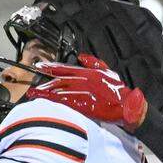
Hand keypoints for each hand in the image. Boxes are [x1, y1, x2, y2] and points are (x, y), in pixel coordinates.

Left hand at [27, 54, 148, 129]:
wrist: (129, 106)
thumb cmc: (120, 91)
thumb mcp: (109, 71)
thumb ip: (94, 63)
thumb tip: (82, 56)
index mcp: (90, 73)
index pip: (67, 68)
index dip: (53, 67)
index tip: (42, 65)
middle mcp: (84, 81)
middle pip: (61, 79)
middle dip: (46, 77)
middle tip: (33, 76)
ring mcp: (83, 93)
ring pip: (60, 90)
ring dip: (46, 90)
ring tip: (34, 91)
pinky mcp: (84, 106)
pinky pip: (65, 102)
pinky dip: (54, 101)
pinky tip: (45, 101)